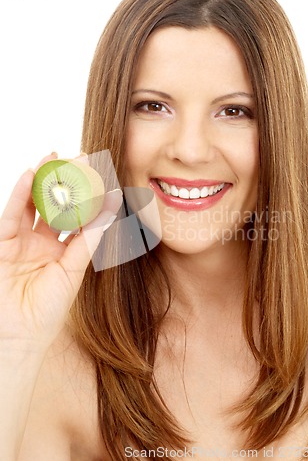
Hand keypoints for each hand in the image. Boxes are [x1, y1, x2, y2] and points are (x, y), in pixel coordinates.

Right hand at [0, 153, 121, 351]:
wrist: (18, 337)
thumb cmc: (47, 312)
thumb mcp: (72, 272)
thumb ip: (88, 241)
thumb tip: (108, 211)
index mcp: (62, 249)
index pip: (76, 217)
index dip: (87, 197)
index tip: (101, 176)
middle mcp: (42, 241)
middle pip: (54, 205)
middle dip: (65, 182)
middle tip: (79, 158)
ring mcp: (21, 241)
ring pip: (32, 204)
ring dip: (41, 181)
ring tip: (54, 158)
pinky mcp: (3, 243)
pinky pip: (11, 215)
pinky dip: (18, 195)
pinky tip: (30, 175)